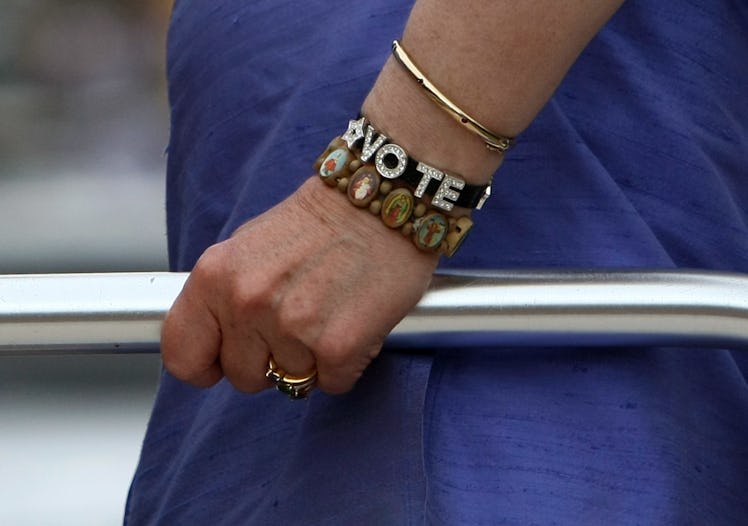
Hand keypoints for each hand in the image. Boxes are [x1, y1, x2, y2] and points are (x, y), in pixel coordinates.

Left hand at [161, 177, 438, 394]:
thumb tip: (215, 343)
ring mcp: (293, 327)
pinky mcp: (339, 346)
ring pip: (290, 383)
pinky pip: (332, 382)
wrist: (380, 201)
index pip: (181, 354)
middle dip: (269, 359)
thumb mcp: (247, 248)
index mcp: (216, 276)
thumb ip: (223, 297)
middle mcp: (248, 303)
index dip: (205, 364)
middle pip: (243, 377)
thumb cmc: (319, 223)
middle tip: (296, 320)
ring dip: (311, 359)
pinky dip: (345, 362)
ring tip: (328, 312)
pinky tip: (351, 322)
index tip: (220, 362)